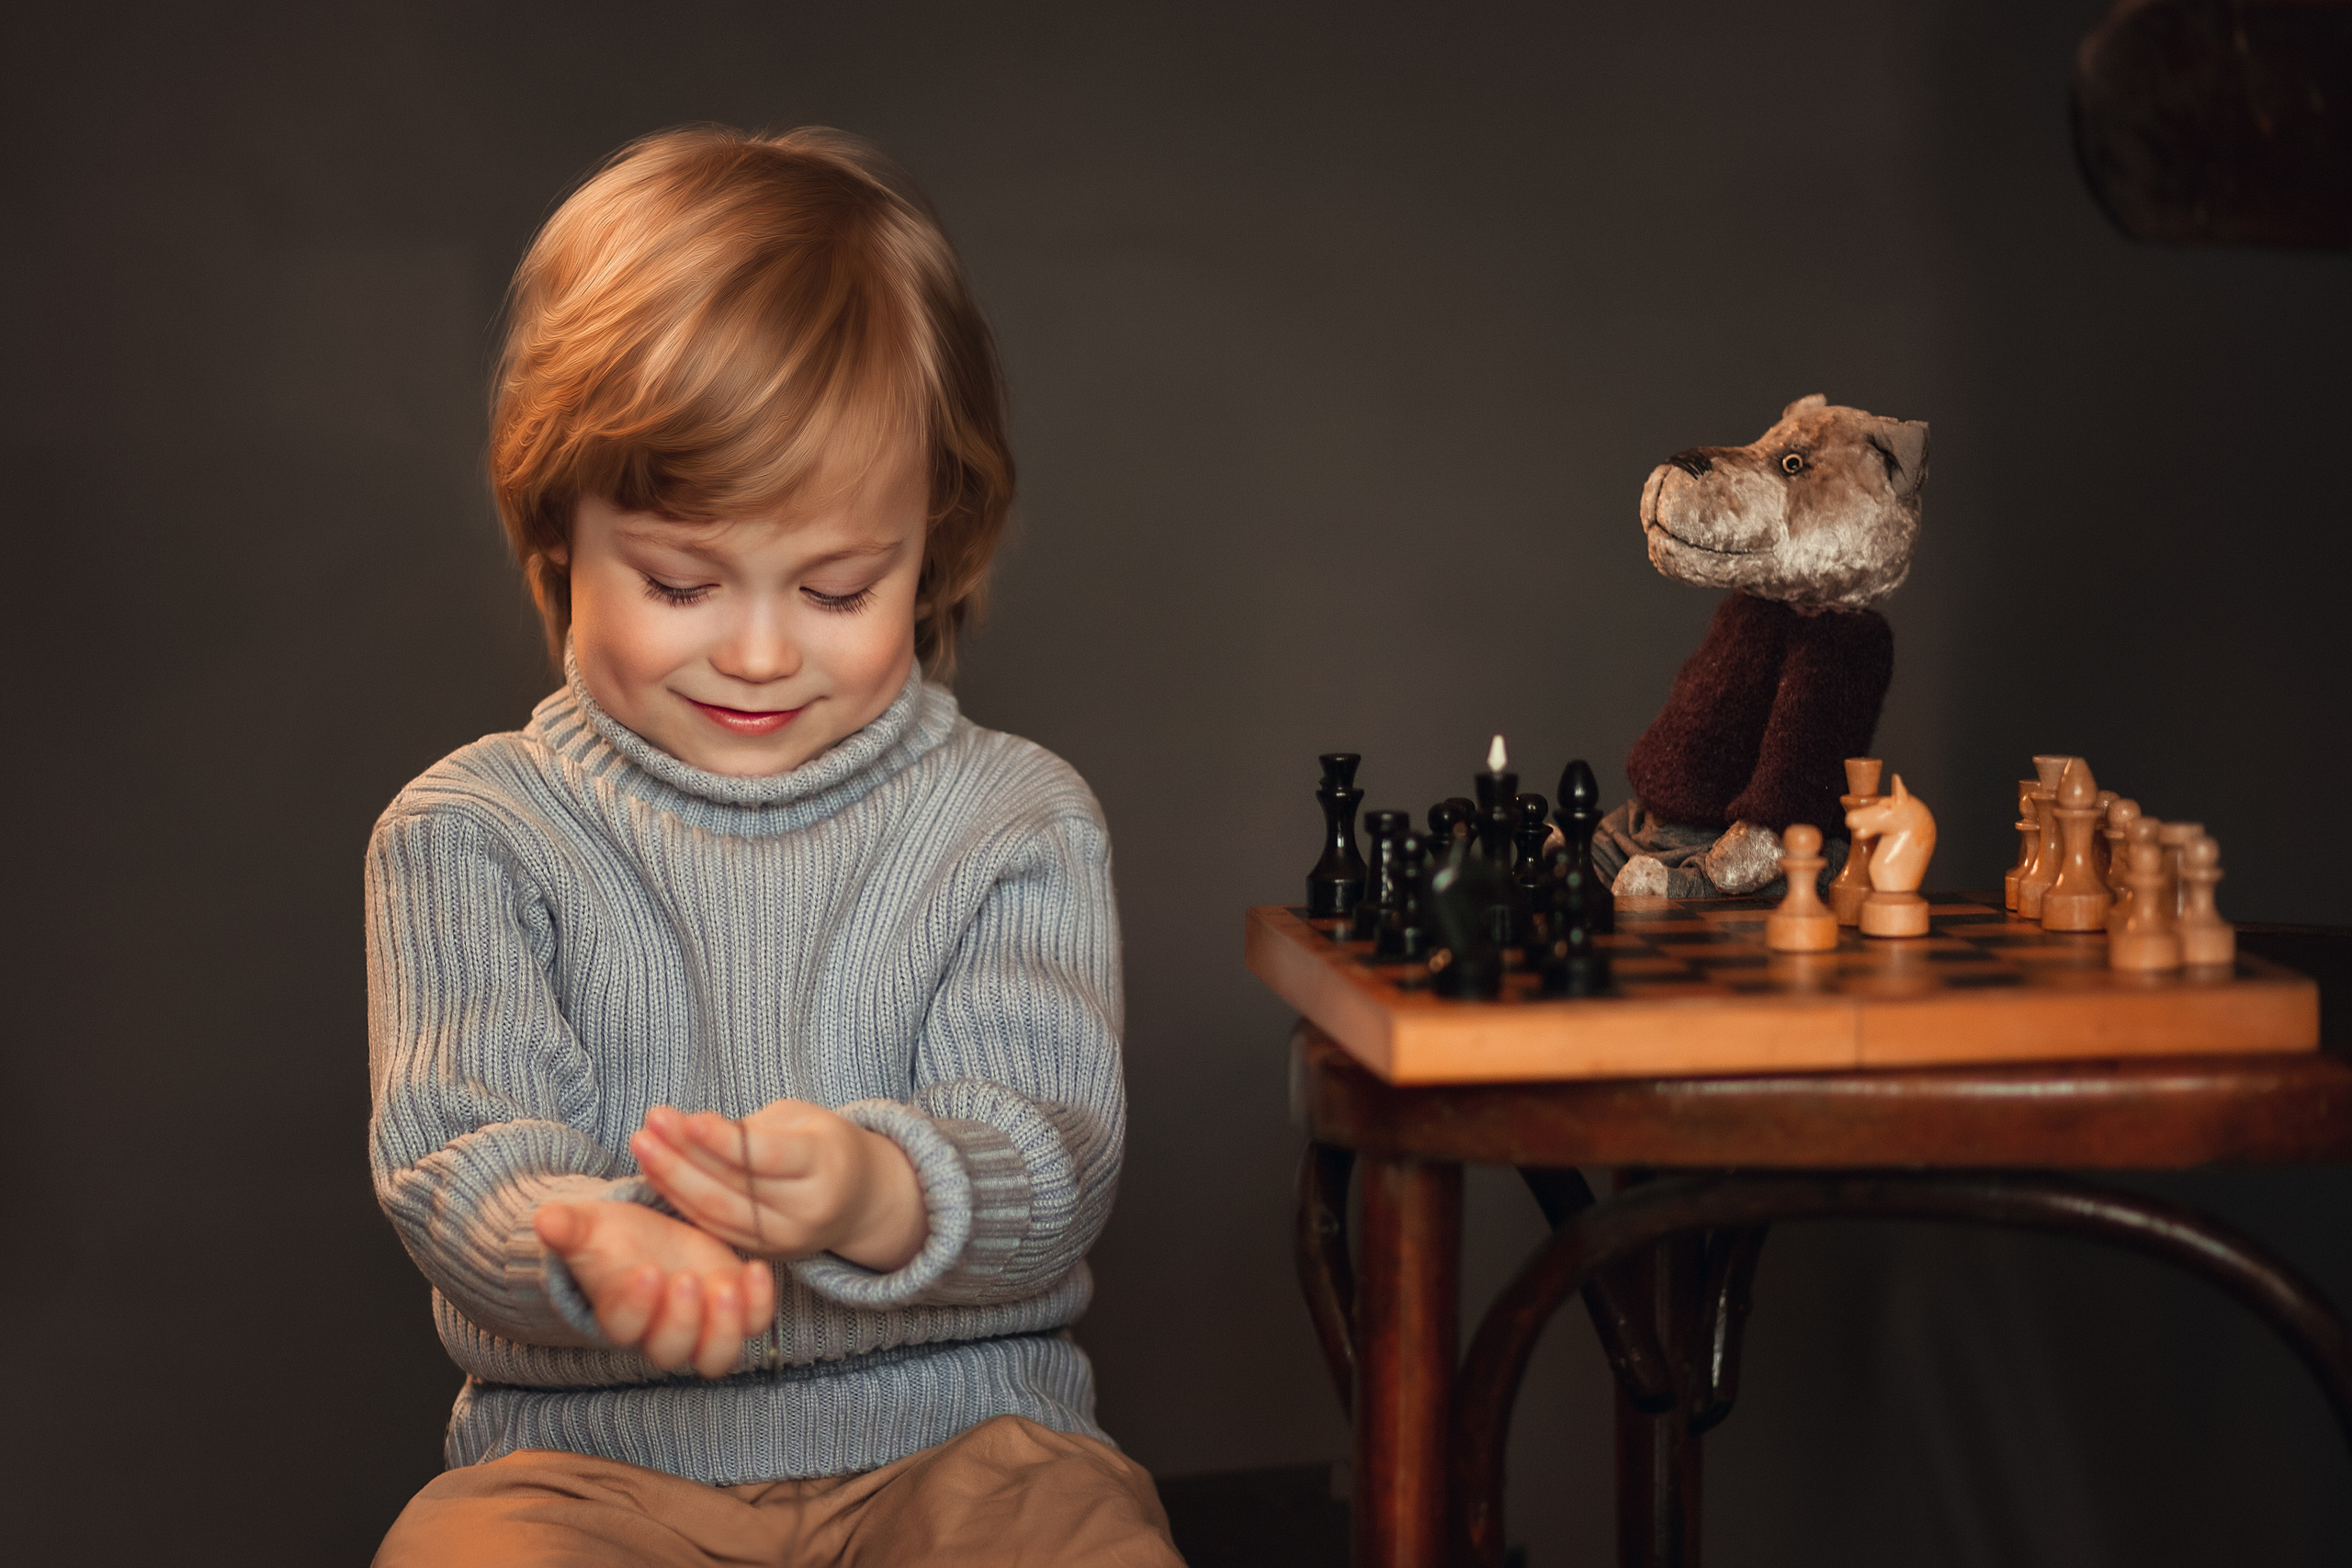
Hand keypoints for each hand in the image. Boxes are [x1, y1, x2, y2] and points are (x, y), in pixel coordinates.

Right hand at [532, 1199, 775, 1376]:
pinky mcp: (734, 1309)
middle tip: (685, 1279)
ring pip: (715, 1356)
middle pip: (669, 1351)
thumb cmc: (612, 1239)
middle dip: (681, 1320)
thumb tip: (543, 1217)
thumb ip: (568, 1227)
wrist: (649, 1240)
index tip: (646, 1272)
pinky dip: (760, 1305)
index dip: (635, 1306)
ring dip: (724, 1327)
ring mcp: (701, 1325)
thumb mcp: (589, 1227)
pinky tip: (756, 1269)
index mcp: (619, 1315)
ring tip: (726, 1287)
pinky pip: (753, 1324)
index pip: (623, 1327)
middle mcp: (660, 1331)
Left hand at [630, 1100, 927, 1271]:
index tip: (686, 1118)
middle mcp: (808, 1210)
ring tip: (643, 1144)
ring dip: (672, 1179)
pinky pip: (714, 1227)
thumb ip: (751, 1130)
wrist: (859, 1199)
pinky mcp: (763, 1253)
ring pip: (717, 1212)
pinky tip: (657, 1171)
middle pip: (734, 1187)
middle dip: (684, 1156)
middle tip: (649, 1124)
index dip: (724, 1140)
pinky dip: (680, 1200)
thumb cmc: (822, 1145)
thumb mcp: (802, 1121)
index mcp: (827, 1166)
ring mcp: (785, 1239)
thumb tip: (690, 1129)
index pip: (767, 1156)